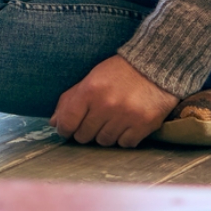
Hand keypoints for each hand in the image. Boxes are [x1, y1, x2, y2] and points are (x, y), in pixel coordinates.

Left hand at [50, 55, 177, 147]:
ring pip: (104, 141)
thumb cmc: (119, 72)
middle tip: (93, 122)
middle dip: (85, 131)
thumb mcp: (91, 78)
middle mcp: (106, 105)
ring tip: (111, 120)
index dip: (64, 129)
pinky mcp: (144, 125)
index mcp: (90, 90)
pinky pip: (125, 144)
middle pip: (84, 136)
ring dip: (105, 134)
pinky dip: (124, 138)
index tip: (67, 129)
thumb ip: (70, 100)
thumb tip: (54, 123)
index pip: (67, 123)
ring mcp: (126, 116)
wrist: (156, 66)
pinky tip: (126, 125)